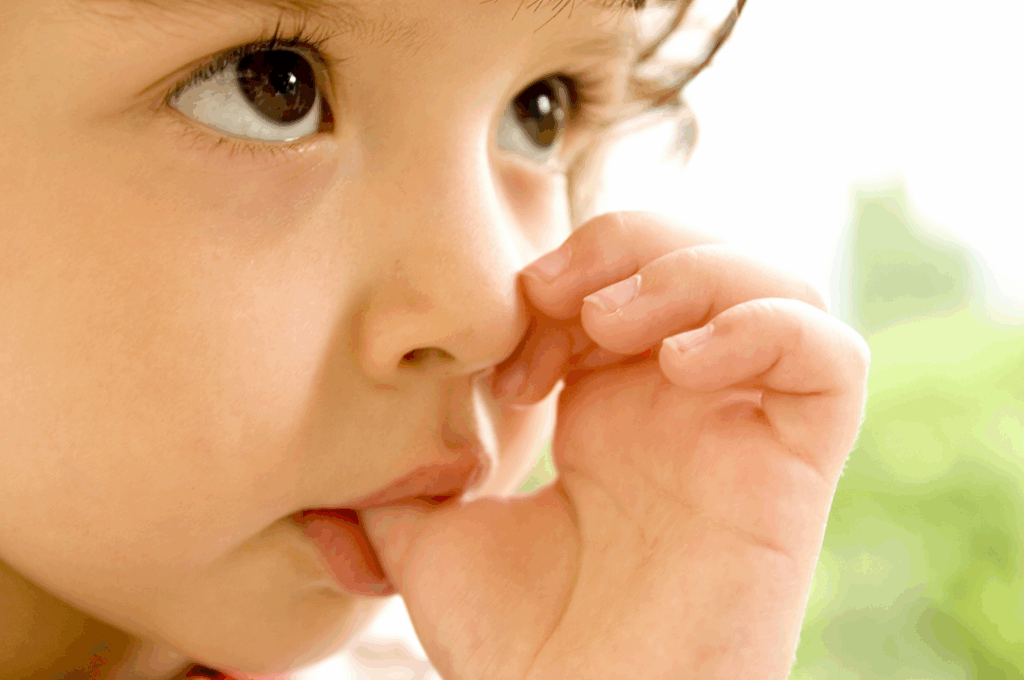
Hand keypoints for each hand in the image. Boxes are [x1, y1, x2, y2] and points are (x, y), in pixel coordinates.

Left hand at [361, 211, 870, 678]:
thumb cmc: (518, 649)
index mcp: (613, 413)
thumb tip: (343, 440)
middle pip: (698, 258)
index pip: (617, 283)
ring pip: (774, 284)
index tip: (504, 358)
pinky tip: (683, 364)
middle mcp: (684, 410)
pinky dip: (763, 328)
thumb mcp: (435, 538)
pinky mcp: (796, 469)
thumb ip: (403, 474)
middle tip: (554, 296)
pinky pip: (831, 358)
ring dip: (689, 271)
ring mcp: (743, 433)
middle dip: (624, 247)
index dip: (562, 283)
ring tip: (615, 322)